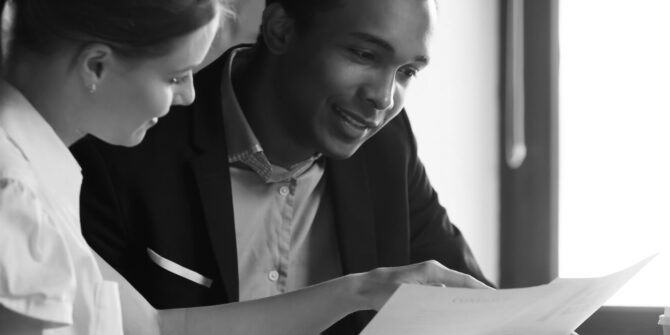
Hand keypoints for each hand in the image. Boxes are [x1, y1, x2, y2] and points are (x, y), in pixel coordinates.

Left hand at [351, 260, 491, 309]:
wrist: (365, 288)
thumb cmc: (382, 291)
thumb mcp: (407, 297)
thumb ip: (430, 299)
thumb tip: (450, 300)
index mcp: (431, 270)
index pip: (462, 280)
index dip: (480, 289)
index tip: (495, 298)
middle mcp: (432, 272)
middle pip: (461, 285)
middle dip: (475, 297)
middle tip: (490, 311)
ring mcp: (429, 279)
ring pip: (452, 292)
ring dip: (462, 302)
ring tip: (475, 316)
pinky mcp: (424, 287)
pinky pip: (442, 296)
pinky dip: (449, 305)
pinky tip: (453, 318)